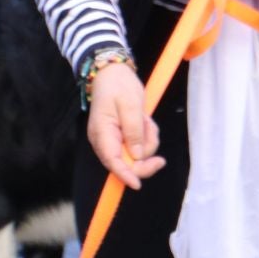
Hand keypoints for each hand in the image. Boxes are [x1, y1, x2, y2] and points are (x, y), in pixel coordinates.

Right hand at [87, 61, 166, 189]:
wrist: (114, 73)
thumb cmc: (119, 86)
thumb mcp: (130, 105)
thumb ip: (134, 131)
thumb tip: (137, 156)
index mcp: (102, 133)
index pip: (112, 161)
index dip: (125, 174)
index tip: (137, 184)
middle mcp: (105, 141)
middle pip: (125, 163)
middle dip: (145, 156)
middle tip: (157, 146)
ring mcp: (113, 140)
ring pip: (136, 154)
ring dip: (147, 140)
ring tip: (146, 120)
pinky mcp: (122, 137)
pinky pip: (140, 145)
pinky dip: (147, 136)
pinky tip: (144, 121)